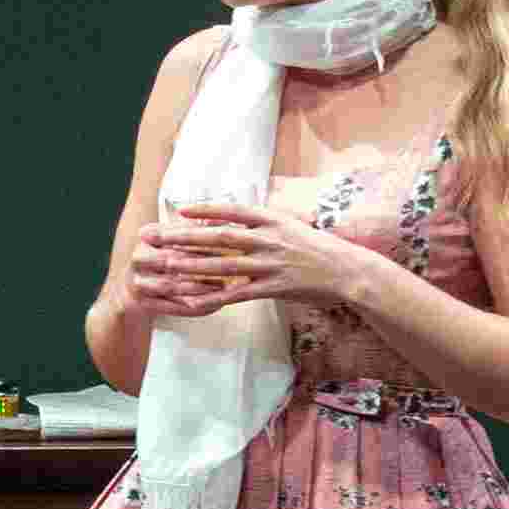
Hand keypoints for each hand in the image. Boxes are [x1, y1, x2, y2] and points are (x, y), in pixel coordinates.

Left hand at [130, 199, 355, 319]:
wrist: (349, 271)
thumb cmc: (320, 249)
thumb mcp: (294, 225)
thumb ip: (266, 222)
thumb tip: (239, 217)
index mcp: (274, 220)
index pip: (234, 211)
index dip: (206, 210)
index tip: (181, 210)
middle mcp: (270, 239)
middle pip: (220, 237)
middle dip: (186, 237)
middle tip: (159, 236)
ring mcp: (271, 264)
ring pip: (224, 265)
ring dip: (193, 265)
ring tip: (168, 265)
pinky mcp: (274, 288)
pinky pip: (238, 293)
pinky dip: (214, 296)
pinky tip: (194, 299)